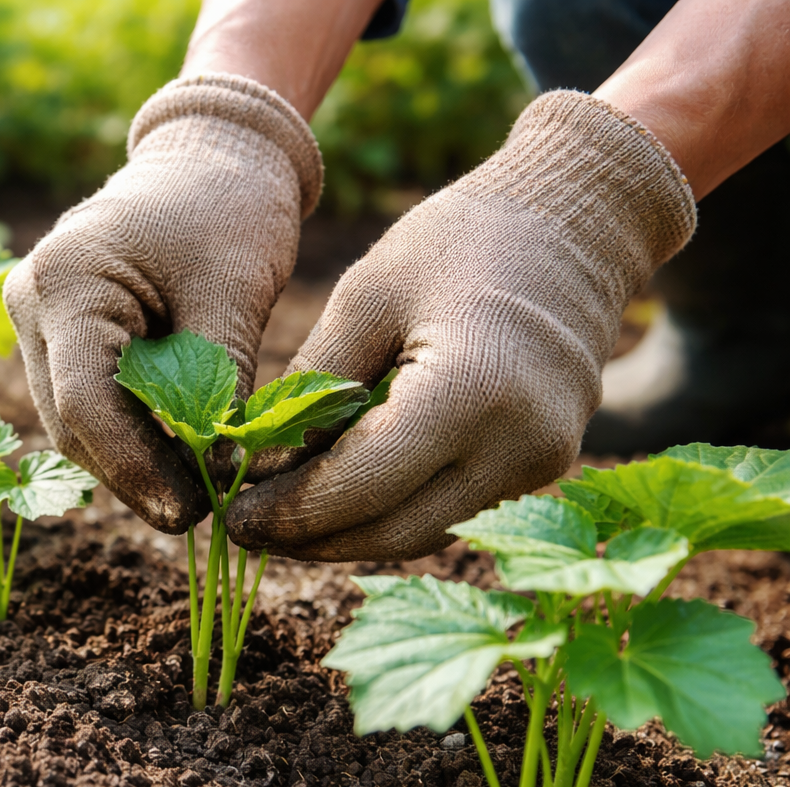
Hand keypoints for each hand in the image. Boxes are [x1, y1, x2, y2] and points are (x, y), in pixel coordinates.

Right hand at [4, 73, 321, 532]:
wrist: (213, 153)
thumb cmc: (228, 205)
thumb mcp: (235, 290)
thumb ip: (221, 381)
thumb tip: (221, 472)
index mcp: (65, 280)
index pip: (85, 401)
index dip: (134, 467)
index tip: (190, 510)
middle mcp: (31, 301)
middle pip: (71, 422)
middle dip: (134, 475)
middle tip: (201, 514)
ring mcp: (36, 320)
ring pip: (74, 422)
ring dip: (131, 462)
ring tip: (197, 491)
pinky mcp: (58, 334)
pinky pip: (87, 403)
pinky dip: (131, 434)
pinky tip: (179, 458)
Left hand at [226, 91, 696, 561]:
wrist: (577, 222)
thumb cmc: (461, 240)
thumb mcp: (365, 295)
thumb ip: (313, 386)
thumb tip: (263, 467)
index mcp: (471, 391)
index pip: (362, 485)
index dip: (292, 511)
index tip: (234, 516)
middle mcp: (518, 444)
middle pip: (394, 530)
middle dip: (314, 539)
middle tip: (246, 530)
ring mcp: (542, 462)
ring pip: (424, 530)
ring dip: (350, 534)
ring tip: (281, 521)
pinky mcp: (545, 465)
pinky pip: (454, 507)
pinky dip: (394, 509)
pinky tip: (340, 498)